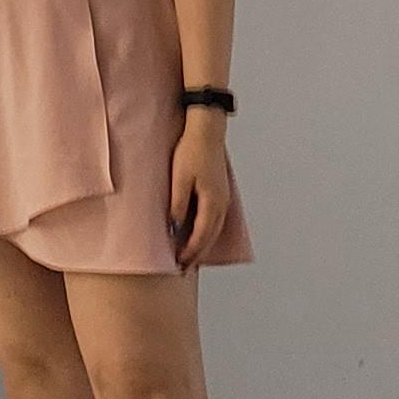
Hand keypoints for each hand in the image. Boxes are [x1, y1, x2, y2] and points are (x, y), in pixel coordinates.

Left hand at [169, 111, 237, 267]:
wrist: (206, 130)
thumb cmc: (191, 151)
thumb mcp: (179, 179)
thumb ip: (178, 205)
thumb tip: (175, 229)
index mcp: (212, 203)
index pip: (201, 237)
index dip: (190, 252)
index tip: (179, 264)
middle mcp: (221, 204)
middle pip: (210, 237)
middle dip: (197, 254)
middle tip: (184, 268)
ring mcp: (223, 198)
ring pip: (214, 230)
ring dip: (203, 245)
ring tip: (191, 256)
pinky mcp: (219, 191)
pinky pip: (215, 219)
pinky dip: (207, 232)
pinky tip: (198, 233)